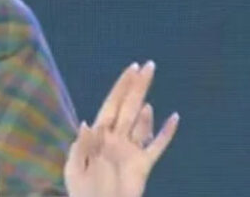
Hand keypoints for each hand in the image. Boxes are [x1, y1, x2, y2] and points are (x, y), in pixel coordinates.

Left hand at [64, 61, 179, 196]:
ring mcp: (131, 150)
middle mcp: (116, 138)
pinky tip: (174, 118)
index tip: (132, 68)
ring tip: (148, 85)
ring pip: (142, 122)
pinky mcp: (143, 165)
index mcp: (98, 136)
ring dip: (146, 104)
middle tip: (148, 65)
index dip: (121, 86)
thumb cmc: (83, 192)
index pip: (111, 104)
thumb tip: (87, 124)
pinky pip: (157, 145)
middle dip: (137, 85)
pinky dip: (166, 132)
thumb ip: (82, 147)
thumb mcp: (75, 169)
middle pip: (129, 106)